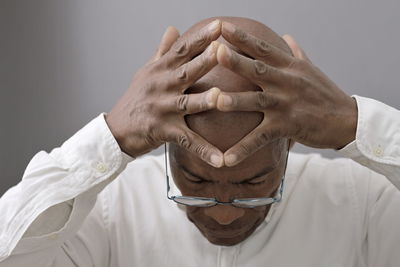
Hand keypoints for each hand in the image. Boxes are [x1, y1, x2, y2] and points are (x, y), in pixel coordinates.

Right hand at [106, 20, 223, 167]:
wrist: (116, 130)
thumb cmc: (135, 99)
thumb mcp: (146, 72)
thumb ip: (162, 51)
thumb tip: (173, 28)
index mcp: (160, 71)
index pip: (182, 50)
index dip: (200, 37)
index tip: (219, 25)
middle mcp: (161, 87)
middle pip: (186, 71)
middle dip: (205, 60)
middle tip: (223, 49)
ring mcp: (162, 109)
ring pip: (186, 103)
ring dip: (204, 100)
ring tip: (221, 96)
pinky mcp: (163, 131)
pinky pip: (187, 141)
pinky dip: (204, 150)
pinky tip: (221, 159)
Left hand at [216, 22, 357, 166]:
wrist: (347, 120)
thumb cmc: (325, 93)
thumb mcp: (310, 69)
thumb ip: (295, 52)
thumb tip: (286, 36)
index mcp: (289, 66)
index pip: (263, 48)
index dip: (242, 37)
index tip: (223, 26)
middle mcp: (286, 83)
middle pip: (257, 69)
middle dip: (235, 61)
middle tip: (215, 51)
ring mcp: (286, 105)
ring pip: (257, 102)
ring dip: (235, 101)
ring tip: (215, 100)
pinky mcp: (287, 127)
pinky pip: (261, 138)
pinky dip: (244, 149)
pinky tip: (227, 159)